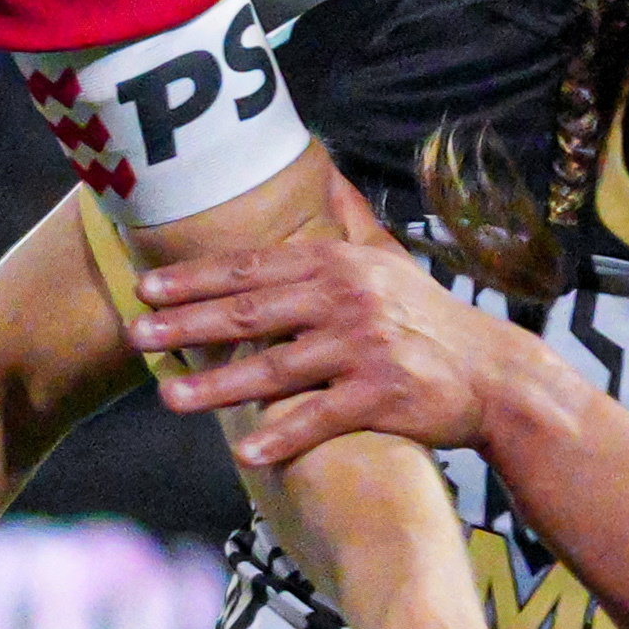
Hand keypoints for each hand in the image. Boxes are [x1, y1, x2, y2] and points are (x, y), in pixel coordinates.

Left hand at [131, 235, 529, 472]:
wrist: (493, 374)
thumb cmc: (430, 319)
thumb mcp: (391, 260)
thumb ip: (351, 220)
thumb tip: (324, 176)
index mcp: (338, 265)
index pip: (253, 268)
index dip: (195, 278)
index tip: (146, 287)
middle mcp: (346, 300)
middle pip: (251, 313)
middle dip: (187, 324)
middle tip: (135, 334)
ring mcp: (363, 348)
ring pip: (275, 369)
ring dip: (217, 387)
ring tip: (169, 398)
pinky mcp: (382, 396)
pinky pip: (321, 418)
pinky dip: (284, 436)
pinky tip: (245, 452)